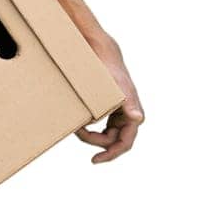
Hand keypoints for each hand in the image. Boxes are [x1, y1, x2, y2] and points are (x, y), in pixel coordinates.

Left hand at [75, 33, 143, 162]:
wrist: (103, 55)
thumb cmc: (111, 72)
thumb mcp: (119, 89)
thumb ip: (129, 105)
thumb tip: (137, 119)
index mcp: (133, 115)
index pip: (124, 144)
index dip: (111, 154)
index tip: (94, 160)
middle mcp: (129, 117)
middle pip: (112, 141)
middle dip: (94, 141)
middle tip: (79, 132)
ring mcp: (120, 115)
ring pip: (106, 135)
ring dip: (92, 135)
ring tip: (78, 127)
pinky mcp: (112, 111)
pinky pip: (102, 127)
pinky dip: (91, 128)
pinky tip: (80, 124)